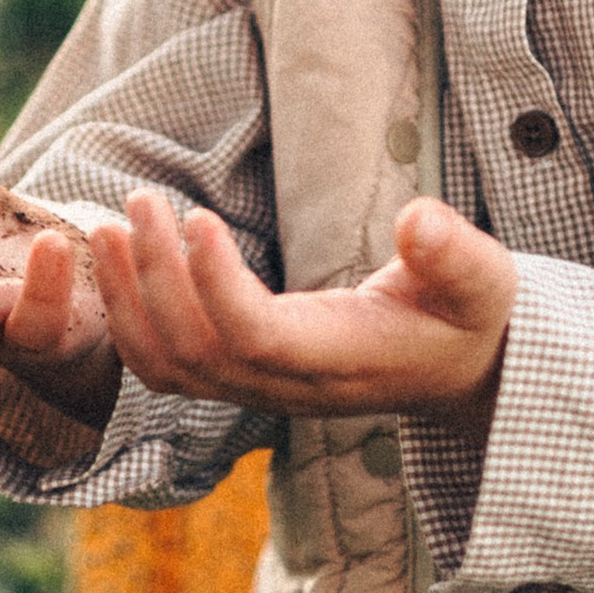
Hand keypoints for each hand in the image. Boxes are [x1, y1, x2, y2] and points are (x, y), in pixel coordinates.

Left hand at [91, 185, 514, 429]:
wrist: (458, 369)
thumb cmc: (467, 315)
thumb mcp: (484, 280)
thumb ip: (455, 254)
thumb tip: (420, 219)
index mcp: (342, 361)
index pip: (257, 337)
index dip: (217, 284)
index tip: (197, 217)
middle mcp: (291, 387)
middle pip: (197, 351)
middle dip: (157, 277)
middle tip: (139, 201)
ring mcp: (261, 391)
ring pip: (169, 368)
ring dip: (130, 300)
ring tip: (110, 226)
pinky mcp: (243, 380)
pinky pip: (167, 370)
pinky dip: (131, 323)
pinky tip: (120, 264)